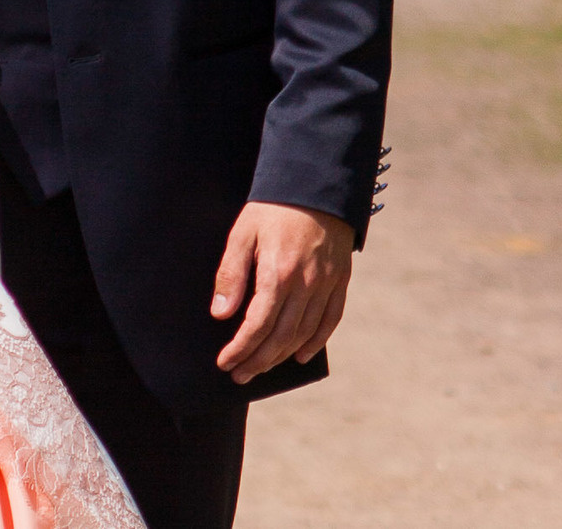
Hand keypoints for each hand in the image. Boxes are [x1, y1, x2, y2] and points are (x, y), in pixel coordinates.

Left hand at [212, 201, 353, 383]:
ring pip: (305, 333)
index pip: (258, 324)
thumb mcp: (242, 234)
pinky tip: (300, 355)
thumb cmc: (272, 209)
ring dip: (281, 356)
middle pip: (281, 336)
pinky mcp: (340, 280)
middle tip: (238, 374)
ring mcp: (327, 284)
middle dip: (257, 360)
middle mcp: (306, 284)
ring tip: (261, 367)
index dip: (241, 348)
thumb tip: (221, 314)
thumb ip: (231, 274)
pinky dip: (315, 341)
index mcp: (278, 273)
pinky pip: (330, 320)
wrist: (315, 186)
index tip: (225, 362)